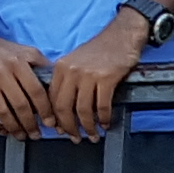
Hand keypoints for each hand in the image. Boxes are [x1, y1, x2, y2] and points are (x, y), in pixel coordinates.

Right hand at [0, 27, 57, 138]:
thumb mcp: (24, 50)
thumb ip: (41, 64)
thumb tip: (56, 81)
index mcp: (18, 63)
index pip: (36, 92)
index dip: (45, 111)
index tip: (50, 122)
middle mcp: (2, 73)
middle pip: (21, 106)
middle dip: (30, 124)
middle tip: (36, 134)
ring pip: (3, 112)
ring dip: (14, 128)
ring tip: (21, 135)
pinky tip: (1, 129)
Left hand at [41, 13, 148, 139]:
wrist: (122, 35)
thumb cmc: (101, 49)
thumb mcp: (76, 61)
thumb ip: (67, 81)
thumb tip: (64, 108)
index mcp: (61, 67)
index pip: (52, 99)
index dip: (56, 118)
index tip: (60, 129)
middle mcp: (71, 71)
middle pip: (64, 108)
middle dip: (69, 127)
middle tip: (75, 138)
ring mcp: (89, 75)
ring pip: (83, 110)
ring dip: (88, 127)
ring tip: (92, 135)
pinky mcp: (106, 78)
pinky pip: (102, 106)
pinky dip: (103, 118)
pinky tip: (105, 124)